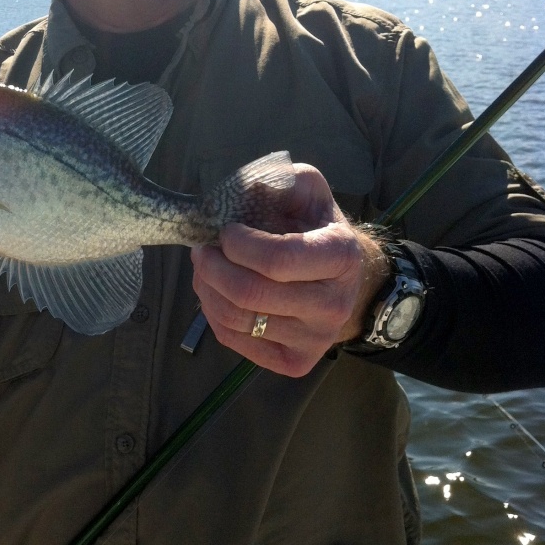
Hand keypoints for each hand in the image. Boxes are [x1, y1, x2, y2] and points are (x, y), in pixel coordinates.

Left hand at [191, 163, 388, 376]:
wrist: (343, 280)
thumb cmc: (315, 228)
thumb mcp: (307, 190)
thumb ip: (279, 181)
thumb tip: (242, 191)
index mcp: (341, 256)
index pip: (278, 259)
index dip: (239, 245)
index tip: (225, 231)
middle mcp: (334, 305)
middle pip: (250, 293)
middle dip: (212, 267)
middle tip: (201, 249)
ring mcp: (315, 340)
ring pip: (236, 319)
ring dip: (206, 288)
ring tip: (204, 267)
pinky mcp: (294, 363)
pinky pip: (233, 340)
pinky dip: (212, 312)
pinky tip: (215, 291)